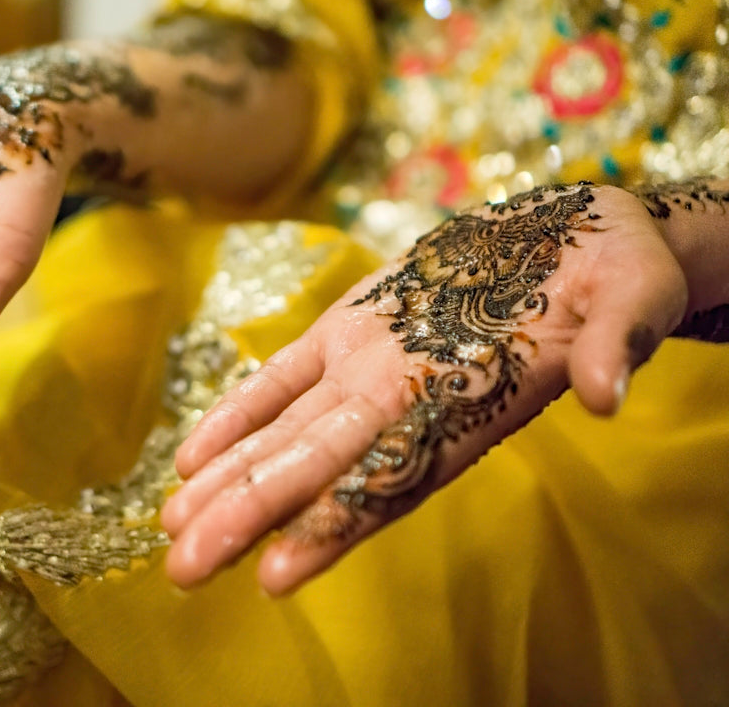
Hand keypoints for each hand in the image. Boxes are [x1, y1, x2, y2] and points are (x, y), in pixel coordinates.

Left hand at [162, 184, 689, 594]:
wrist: (578, 236)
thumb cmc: (617, 272)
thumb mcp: (635, 295)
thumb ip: (618, 341)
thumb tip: (609, 393)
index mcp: (469, 405)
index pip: (394, 480)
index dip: (336, 524)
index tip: (277, 571)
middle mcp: (407, 402)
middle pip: (318, 468)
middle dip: (250, 515)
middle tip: (184, 565)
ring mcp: (370, 366)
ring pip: (287, 431)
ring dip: (229, 477)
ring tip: (173, 524)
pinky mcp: (351, 326)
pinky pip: (284, 374)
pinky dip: (238, 411)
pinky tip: (191, 453)